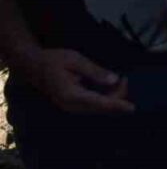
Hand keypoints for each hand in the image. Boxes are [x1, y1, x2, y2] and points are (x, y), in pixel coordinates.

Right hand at [16, 48, 133, 113]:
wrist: (33, 66)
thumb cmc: (54, 60)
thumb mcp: (76, 60)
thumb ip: (95, 71)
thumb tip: (114, 80)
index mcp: (71, 95)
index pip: (99, 103)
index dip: (117, 105)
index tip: (132, 107)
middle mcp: (70, 106)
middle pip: (100, 108)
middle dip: (117, 96)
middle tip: (124, 78)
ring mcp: (70, 107)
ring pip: (97, 108)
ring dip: (112, 98)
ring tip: (120, 81)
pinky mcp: (72, 105)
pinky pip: (92, 106)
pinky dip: (105, 98)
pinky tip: (111, 87)